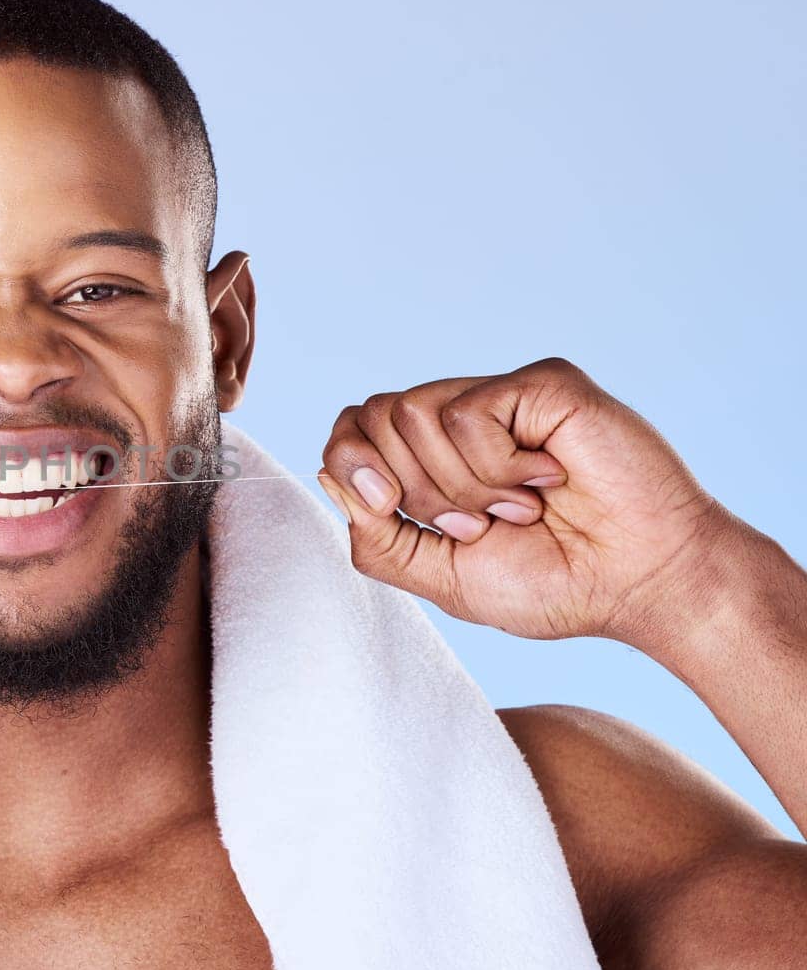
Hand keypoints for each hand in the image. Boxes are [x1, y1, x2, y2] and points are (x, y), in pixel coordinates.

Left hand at [315, 356, 746, 649]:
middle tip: (477, 526)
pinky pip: (467, 412)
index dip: (353, 468)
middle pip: (370, 416)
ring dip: (459, 486)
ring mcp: (502, 394)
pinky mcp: (540, 383)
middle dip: (411, 490)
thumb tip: (330, 474)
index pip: (352, 428)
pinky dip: (496, 468)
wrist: (640, 586)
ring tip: (517, 510)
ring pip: (411, 413)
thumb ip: (377, 536)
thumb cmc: (554, 583)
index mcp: (433, 456)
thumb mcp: (442, 575)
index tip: (395, 513)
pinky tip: (547, 480)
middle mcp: (462, 416)